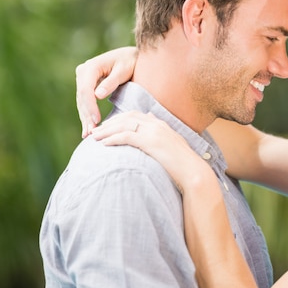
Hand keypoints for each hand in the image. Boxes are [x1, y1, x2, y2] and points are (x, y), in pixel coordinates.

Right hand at [76, 46, 137, 136]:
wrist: (130, 56)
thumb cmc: (130, 61)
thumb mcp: (123, 70)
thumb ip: (111, 82)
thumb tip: (97, 95)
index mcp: (91, 66)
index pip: (86, 90)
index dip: (90, 106)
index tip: (97, 120)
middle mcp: (83, 71)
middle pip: (82, 97)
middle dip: (86, 115)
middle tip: (91, 133)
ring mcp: (83, 78)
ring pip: (81, 101)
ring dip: (85, 118)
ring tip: (88, 134)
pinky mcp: (86, 84)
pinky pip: (84, 101)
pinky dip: (86, 114)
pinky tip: (88, 127)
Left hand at [91, 111, 212, 193]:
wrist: (193, 172)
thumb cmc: (182, 164)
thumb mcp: (171, 145)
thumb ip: (160, 136)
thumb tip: (151, 127)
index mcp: (160, 123)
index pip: (135, 115)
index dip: (118, 119)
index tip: (106, 126)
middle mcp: (156, 124)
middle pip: (126, 117)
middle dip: (109, 123)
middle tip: (95, 130)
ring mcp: (154, 131)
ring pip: (124, 125)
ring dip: (106, 130)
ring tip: (94, 137)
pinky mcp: (150, 142)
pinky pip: (126, 136)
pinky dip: (113, 139)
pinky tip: (103, 144)